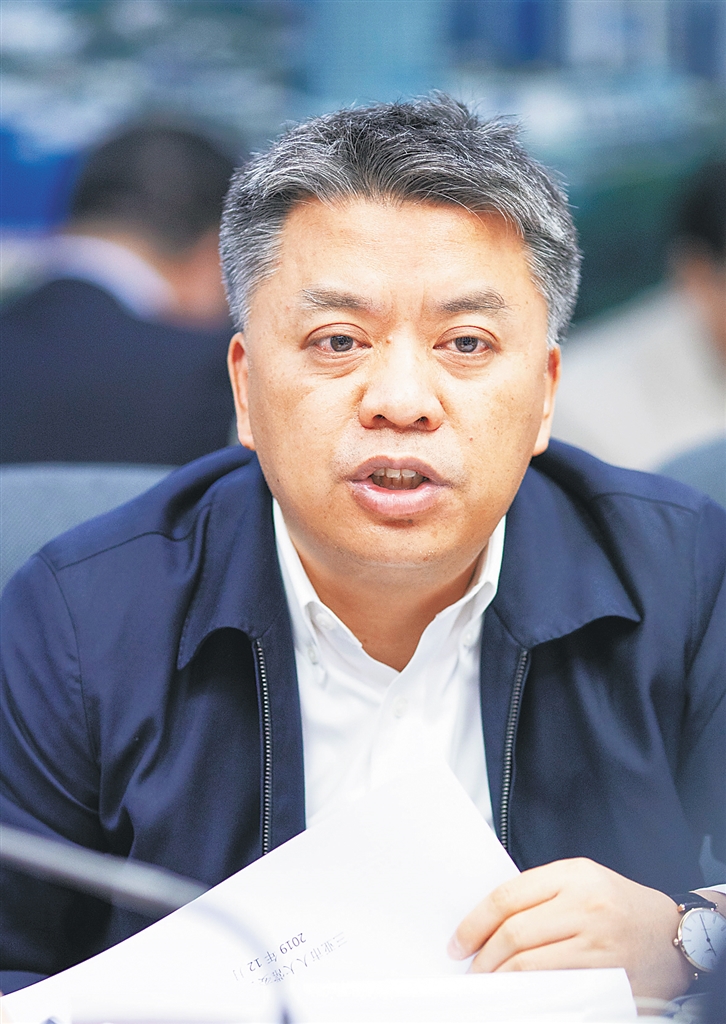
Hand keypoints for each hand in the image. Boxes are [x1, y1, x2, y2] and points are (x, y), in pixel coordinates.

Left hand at [448, 857, 693, 998]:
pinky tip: (517, 994)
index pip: (507, 896)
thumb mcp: (581, 882)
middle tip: (470, 970)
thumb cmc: (619, 907)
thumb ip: (540, 895)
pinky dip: (529, 991)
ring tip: (488, 984)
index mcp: (572, 873)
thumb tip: (485, 923)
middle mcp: (585, 902)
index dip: (474, 922)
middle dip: (483, 956)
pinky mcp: (607, 973)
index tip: (458, 943)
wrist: (672, 935)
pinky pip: (555, 984)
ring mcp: (597, 940)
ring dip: (500, 978)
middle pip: (514, 932)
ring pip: (530, 962)